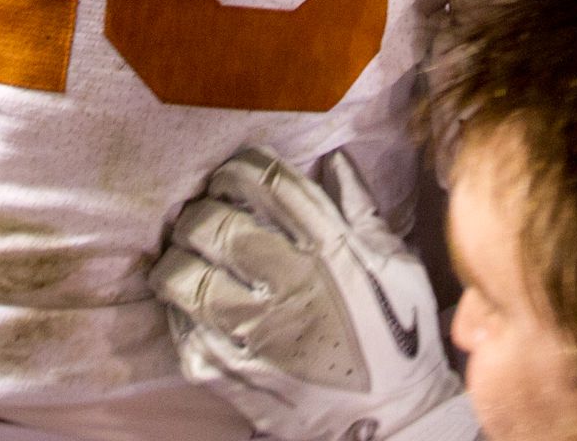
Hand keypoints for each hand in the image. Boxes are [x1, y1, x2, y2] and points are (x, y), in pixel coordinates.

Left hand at [152, 148, 469, 440]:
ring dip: (177, 261)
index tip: (230, 175)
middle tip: (200, 217)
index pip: (268, 185)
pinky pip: (185, 332)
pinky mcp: (235, 373)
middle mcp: (288, 284)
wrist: (391, 421)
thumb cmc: (399, 339)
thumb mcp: (395, 265)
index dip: (238, 170)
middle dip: (199, 213)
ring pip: (188, 278)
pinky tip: (188, 307)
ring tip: (183, 258)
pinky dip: (179, 314)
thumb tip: (334, 162)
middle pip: (214, 226)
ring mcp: (256, 332)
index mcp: (330, 250)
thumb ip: (361, 210)